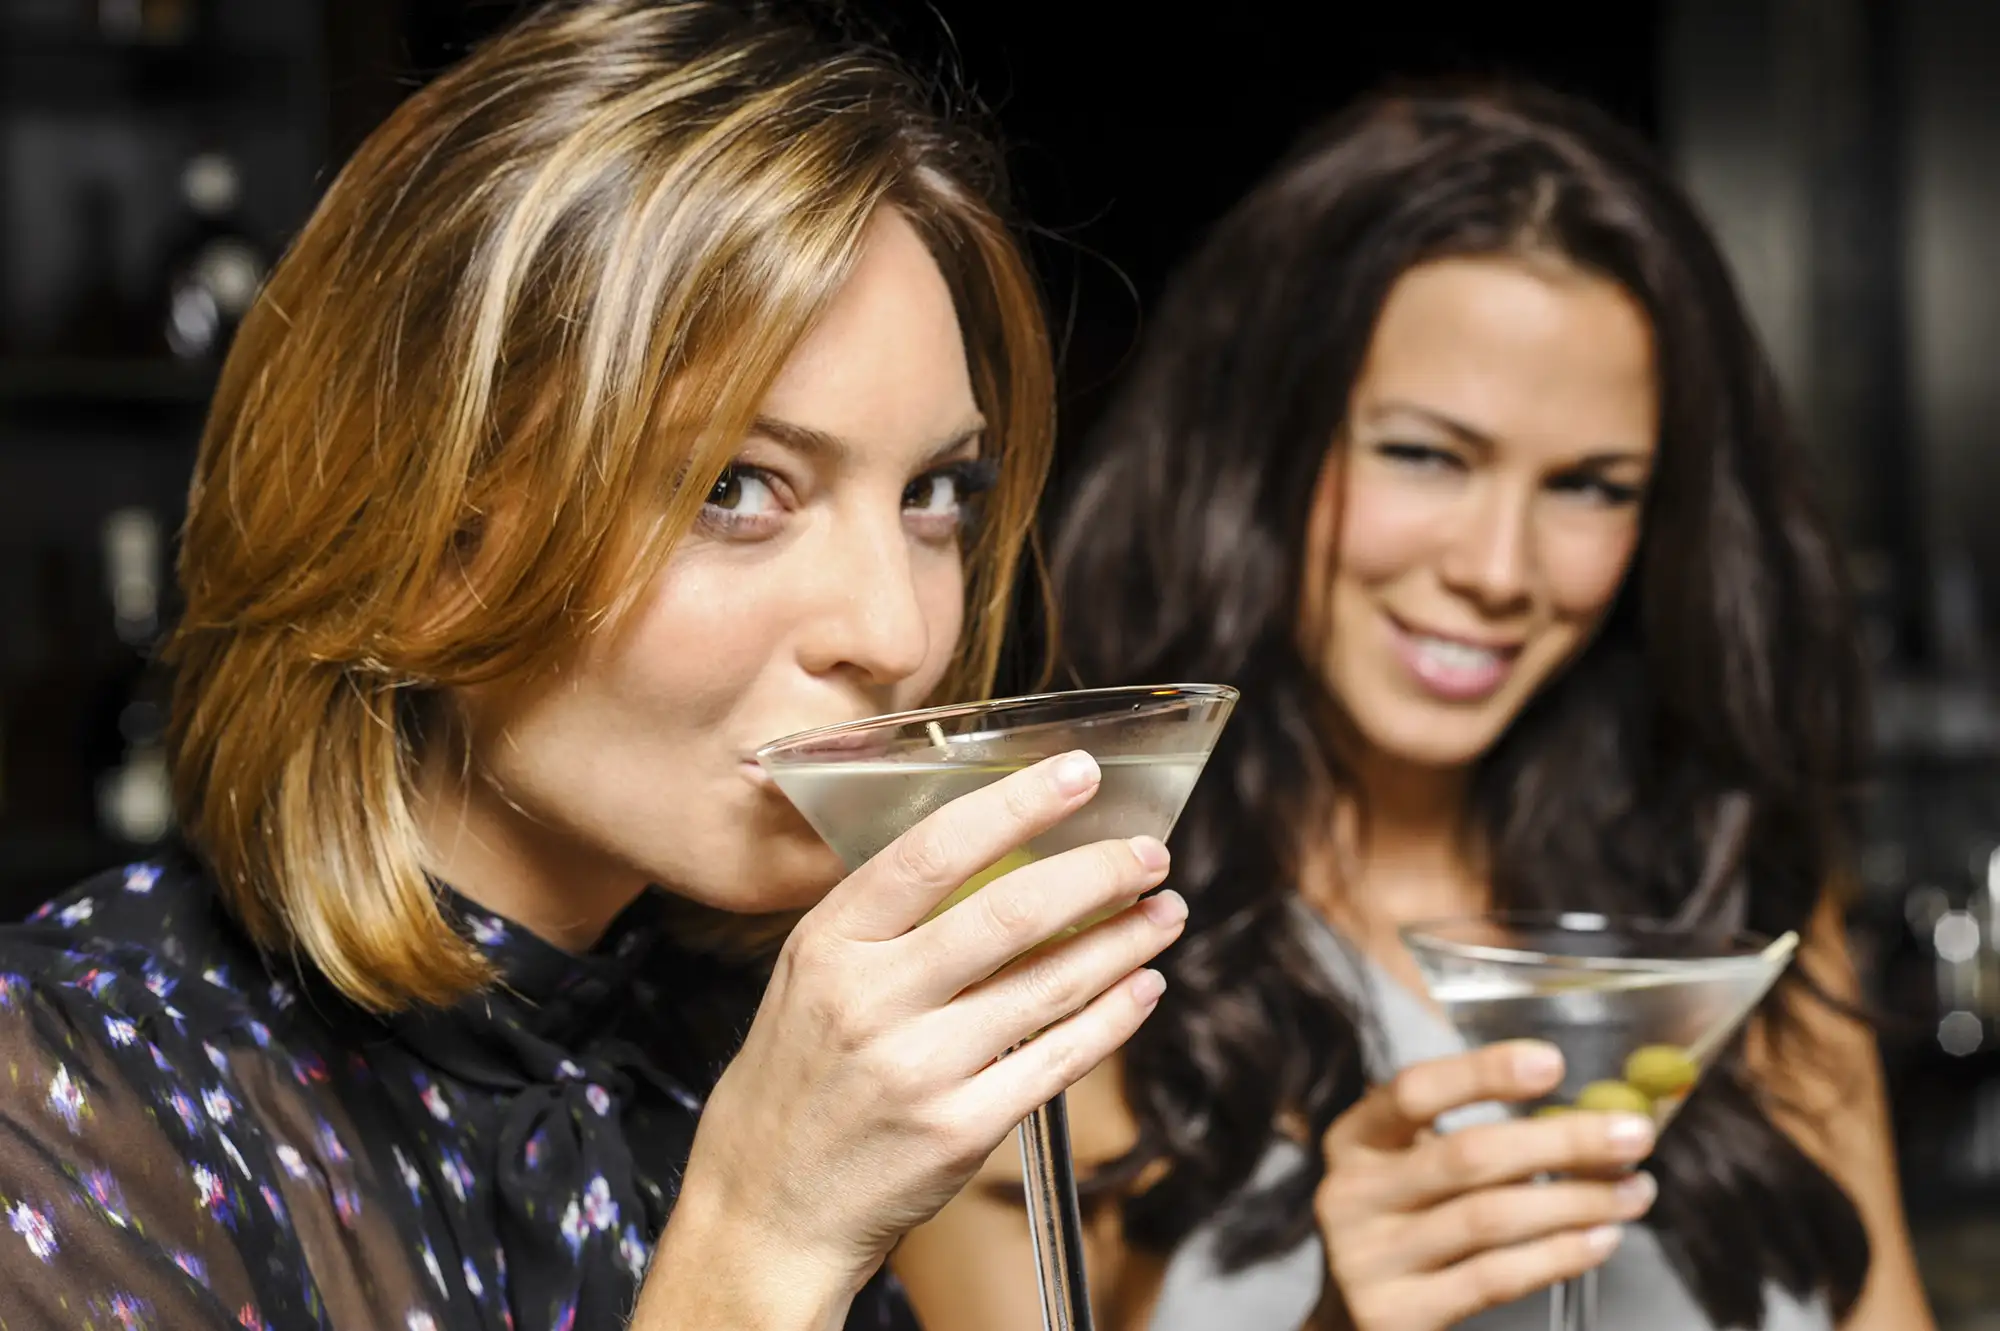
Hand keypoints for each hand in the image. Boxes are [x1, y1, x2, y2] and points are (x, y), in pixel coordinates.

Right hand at [655, 750, 1184, 1309]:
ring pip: (1049, 985)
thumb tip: (994, 852)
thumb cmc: (794, 1083)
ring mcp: (918, 1069)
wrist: (766, 1212)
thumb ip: (884, 921)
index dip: (1017, 805)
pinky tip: (1142, 988)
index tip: (1079, 775)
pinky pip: (1058, 1060)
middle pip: (1010, 913)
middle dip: (1098, 873)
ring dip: (1123, 942)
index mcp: (829, 944)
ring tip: (1165, 912)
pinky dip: (1113, 1017)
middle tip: (1149, 852)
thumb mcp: (807, 977)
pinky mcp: (959, 1131)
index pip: (934, 850)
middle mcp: (870, 1000)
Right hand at [1312, 1041, 1659, 1330]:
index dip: (1482, 1073)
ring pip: (1490, 1218)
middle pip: (1466, 1156)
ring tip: (1633, 1191)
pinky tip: (1598, 1239)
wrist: (1349, 1315)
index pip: (1414, 1091)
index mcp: (1353, 1139)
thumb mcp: (1409, 1165)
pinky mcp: (1397, 1314)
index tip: (1552, 1063)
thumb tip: (1588, 1112)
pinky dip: (1558, 1256)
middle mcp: (1350, 1193)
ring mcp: (1369, 1258)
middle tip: (1633, 1136)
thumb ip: (1470, 1133)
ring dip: (1576, 1201)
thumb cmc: (1404, 1221)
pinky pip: (1495, 1278)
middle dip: (1562, 1142)